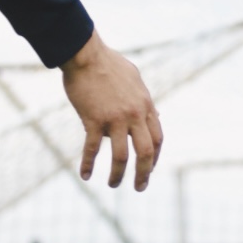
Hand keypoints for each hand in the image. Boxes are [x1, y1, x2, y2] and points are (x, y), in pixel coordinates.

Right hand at [60, 31, 162, 189]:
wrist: (87, 55)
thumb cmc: (109, 64)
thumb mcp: (135, 80)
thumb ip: (144, 100)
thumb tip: (154, 114)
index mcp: (146, 106)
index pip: (158, 139)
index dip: (155, 157)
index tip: (149, 168)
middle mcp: (134, 115)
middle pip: (145, 152)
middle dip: (144, 173)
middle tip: (140, 187)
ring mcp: (115, 118)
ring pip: (120, 156)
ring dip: (118, 174)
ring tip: (114, 185)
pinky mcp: (93, 119)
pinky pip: (91, 148)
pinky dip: (88, 164)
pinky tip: (84, 175)